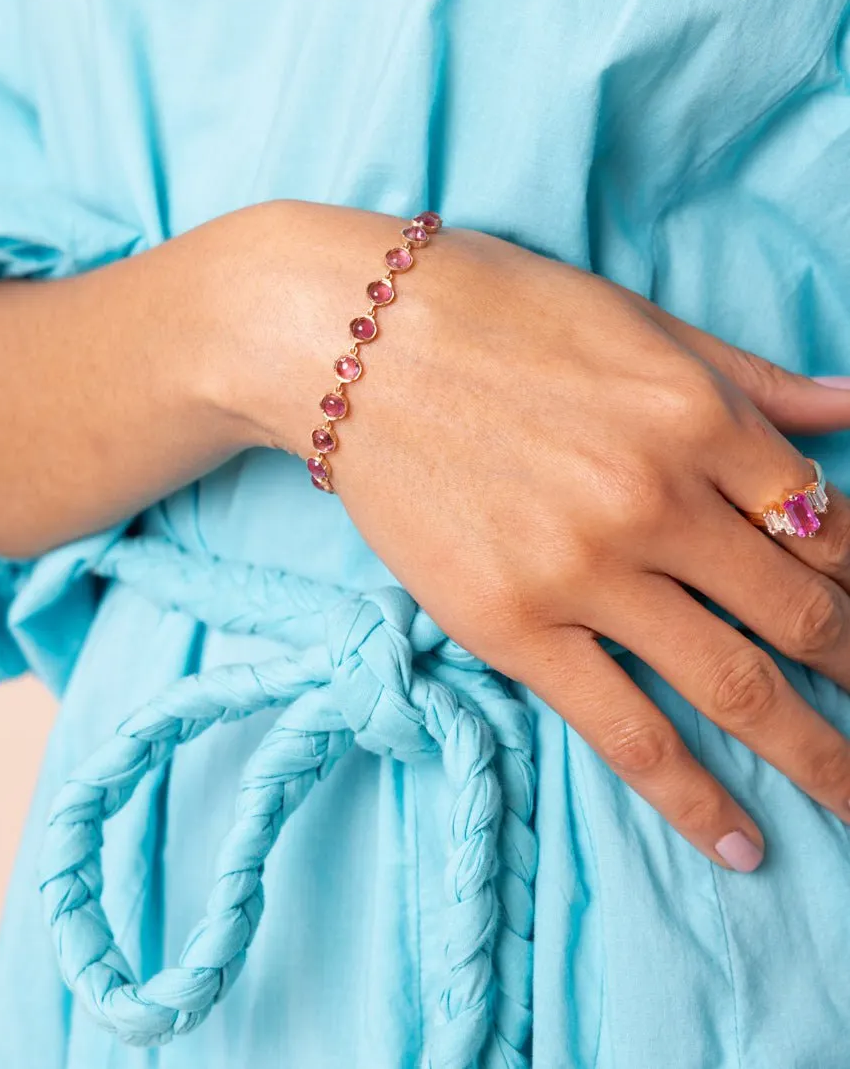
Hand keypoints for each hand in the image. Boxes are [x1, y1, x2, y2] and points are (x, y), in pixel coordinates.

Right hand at [244, 207, 849, 870]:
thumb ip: (754, 379)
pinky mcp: (516, 629)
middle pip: (803, 614)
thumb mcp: (638, 324)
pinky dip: (696, 800)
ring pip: (738, 687)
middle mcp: (658, 499)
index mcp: (700, 416)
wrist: (352, 340)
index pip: (829, 523)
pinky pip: (628, 733)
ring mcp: (587, 572)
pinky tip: (742, 843)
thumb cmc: (494, 312)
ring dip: (818, 755)